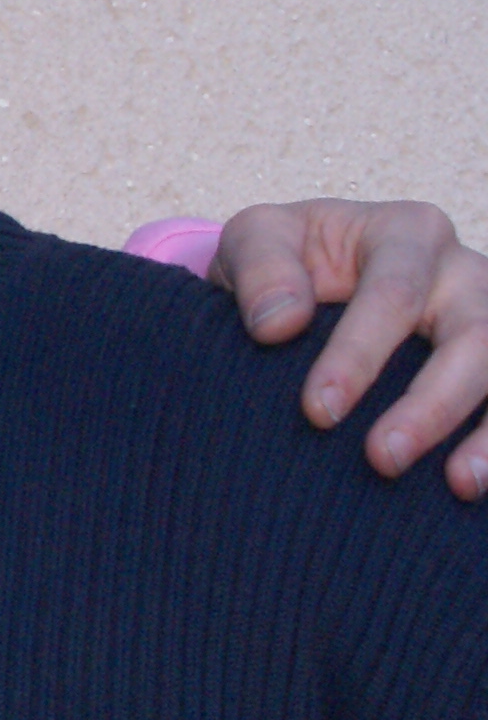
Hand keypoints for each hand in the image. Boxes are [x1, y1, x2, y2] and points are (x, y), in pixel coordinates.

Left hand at [209, 200, 487, 497]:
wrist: (309, 288)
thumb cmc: (282, 263)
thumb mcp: (254, 242)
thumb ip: (261, 269)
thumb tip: (280, 324)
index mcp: (408, 234)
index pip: (394, 293)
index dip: (360, 354)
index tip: (318, 410)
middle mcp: (463, 274)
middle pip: (475, 334)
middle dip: (432, 402)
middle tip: (381, 457)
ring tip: (459, 483)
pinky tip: (472, 485)